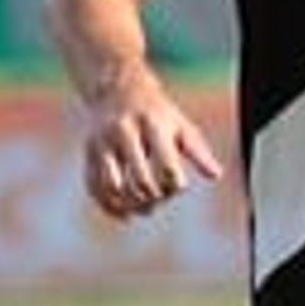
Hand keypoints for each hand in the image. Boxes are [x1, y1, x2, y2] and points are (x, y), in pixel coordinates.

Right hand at [78, 78, 221, 219]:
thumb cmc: (158, 114)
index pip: (166, 166)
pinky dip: (108, 206)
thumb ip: (198, 152)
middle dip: (154, 198)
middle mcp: (124, 132)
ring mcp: (102, 143)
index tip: (178, 187)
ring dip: (130, 205)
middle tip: (160, 202)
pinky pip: (94, 186)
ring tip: (144, 210)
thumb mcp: (181, 126)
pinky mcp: (88, 153)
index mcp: (152, 125)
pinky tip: (124, 215)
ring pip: (113, 186)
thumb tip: (216, 176)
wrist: (117, 90)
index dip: (175, 186)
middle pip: (140, 179)